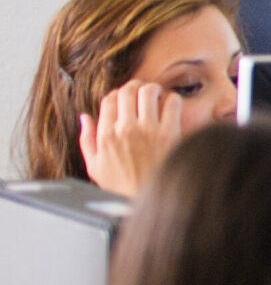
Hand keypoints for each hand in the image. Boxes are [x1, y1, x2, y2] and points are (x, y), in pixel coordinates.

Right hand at [78, 80, 185, 195]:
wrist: (147, 198)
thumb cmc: (122, 186)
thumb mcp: (95, 167)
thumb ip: (87, 140)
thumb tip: (84, 118)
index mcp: (106, 135)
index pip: (109, 99)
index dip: (117, 94)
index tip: (124, 98)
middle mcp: (125, 129)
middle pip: (128, 91)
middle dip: (135, 86)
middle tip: (142, 90)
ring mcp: (148, 130)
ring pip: (149, 91)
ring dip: (153, 89)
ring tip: (157, 95)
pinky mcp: (168, 133)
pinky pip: (172, 104)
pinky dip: (172, 99)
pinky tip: (171, 106)